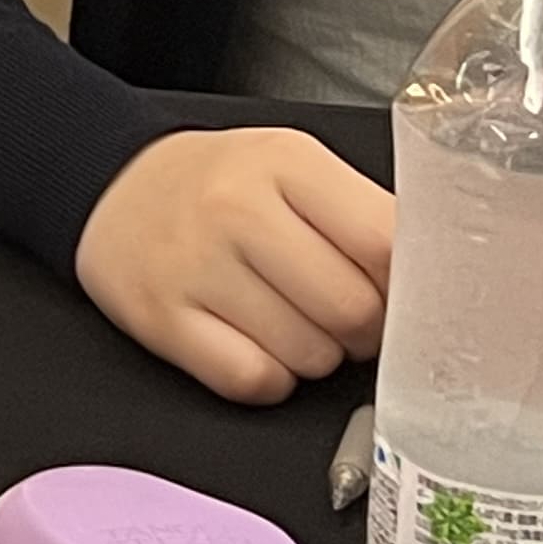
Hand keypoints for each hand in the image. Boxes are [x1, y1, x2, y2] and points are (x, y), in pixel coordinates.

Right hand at [75, 127, 393, 404]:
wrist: (109, 186)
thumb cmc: (218, 184)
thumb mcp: (292, 167)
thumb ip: (359, 213)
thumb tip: (433, 280)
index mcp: (285, 162)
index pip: (385, 243)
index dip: (406, 284)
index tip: (398, 293)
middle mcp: (236, 209)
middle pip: (352, 309)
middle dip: (364, 330)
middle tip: (346, 318)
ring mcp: (194, 266)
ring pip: (307, 354)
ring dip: (315, 354)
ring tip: (292, 323)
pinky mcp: (161, 319)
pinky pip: (252, 380)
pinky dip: (268, 378)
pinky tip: (257, 346)